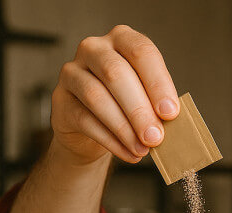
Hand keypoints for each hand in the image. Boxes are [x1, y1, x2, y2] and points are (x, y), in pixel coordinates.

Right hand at [51, 25, 179, 164]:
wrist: (93, 130)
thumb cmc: (127, 107)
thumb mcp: (146, 99)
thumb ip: (156, 104)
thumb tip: (169, 122)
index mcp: (122, 39)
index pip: (141, 52)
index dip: (158, 83)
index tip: (170, 113)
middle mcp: (94, 49)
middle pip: (116, 73)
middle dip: (139, 109)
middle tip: (155, 137)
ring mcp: (72, 72)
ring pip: (96, 97)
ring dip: (124, 128)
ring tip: (142, 149)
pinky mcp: (60, 99)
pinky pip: (84, 119)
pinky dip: (110, 140)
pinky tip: (128, 153)